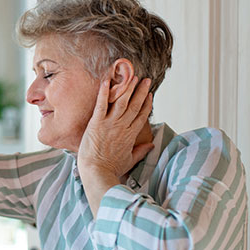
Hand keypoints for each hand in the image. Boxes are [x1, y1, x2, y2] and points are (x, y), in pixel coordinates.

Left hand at [78, 76, 153, 194]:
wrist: (97, 172)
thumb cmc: (111, 169)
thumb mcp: (130, 160)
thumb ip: (141, 151)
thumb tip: (152, 145)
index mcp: (131, 135)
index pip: (142, 116)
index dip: (147, 103)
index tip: (150, 94)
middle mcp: (122, 127)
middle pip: (135, 105)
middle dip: (141, 91)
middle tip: (145, 79)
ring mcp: (110, 124)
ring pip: (122, 102)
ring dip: (127, 88)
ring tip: (132, 76)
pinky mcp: (97, 123)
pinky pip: (101, 104)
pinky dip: (104, 92)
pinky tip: (107, 81)